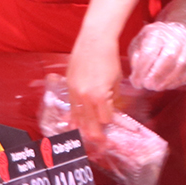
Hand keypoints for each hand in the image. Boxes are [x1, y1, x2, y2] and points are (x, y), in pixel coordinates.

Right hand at [65, 28, 123, 143]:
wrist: (94, 40)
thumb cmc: (109, 58)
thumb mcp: (117, 80)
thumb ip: (113, 97)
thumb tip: (111, 109)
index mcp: (100, 96)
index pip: (104, 119)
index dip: (109, 123)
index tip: (111, 127)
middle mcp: (85, 96)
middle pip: (89, 122)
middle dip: (95, 134)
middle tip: (100, 143)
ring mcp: (75, 91)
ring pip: (78, 116)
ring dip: (82, 127)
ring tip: (85, 138)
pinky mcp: (69, 85)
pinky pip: (71, 106)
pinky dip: (73, 116)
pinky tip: (73, 124)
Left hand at [127, 20, 185, 91]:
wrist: (183, 30)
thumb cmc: (157, 39)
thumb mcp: (141, 41)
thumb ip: (136, 57)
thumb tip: (137, 76)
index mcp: (158, 32)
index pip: (150, 52)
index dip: (142, 70)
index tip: (136, 82)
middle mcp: (177, 37)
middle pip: (169, 58)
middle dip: (157, 76)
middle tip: (148, 86)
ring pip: (182, 66)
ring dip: (167, 81)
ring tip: (157, 87)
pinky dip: (178, 82)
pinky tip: (168, 84)